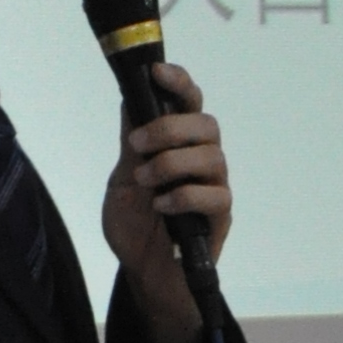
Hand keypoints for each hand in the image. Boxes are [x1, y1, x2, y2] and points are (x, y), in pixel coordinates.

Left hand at [101, 62, 232, 342]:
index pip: (189, 102)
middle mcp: (202, 159)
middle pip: (206, 124)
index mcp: (179, 143)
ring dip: (172, 163)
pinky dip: (185, 196)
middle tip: (136, 146)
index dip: (179, 82)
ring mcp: (214, 186)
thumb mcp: (122, 178)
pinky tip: (162, 206)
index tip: (157, 72)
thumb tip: (131, 96)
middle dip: (170, 128)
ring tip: (145, 182)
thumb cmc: (135, 223)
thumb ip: (131, 142)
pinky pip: (215, 196)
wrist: (142, 270)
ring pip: (212, 157)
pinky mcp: (220, 216)